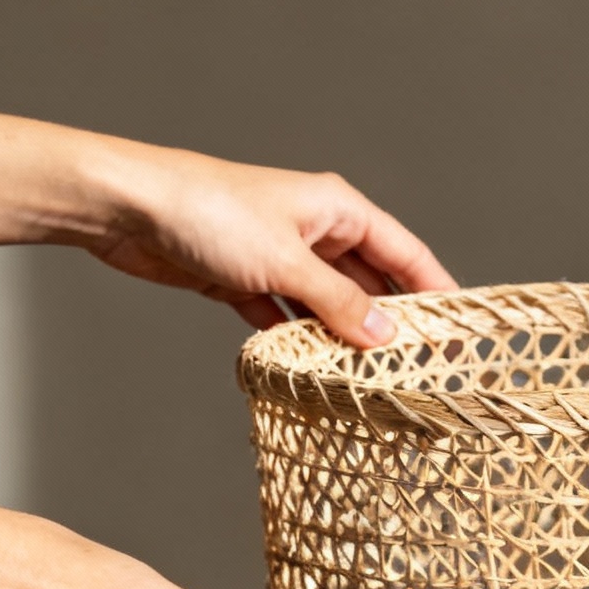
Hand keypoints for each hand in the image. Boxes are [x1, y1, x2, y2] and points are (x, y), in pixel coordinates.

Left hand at [0, 111, 455, 347]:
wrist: (129, 208)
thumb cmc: (209, 211)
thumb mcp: (286, 262)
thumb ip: (338, 303)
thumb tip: (384, 337)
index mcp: (337, 209)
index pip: (405, 252)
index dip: (435, 290)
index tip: (460, 331)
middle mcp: (313, 230)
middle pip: (367, 281)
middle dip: (389, 322)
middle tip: (418, 368)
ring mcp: (277, 255)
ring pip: (324, 304)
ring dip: (340, 338)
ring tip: (369, 380)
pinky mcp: (241, 279)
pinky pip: (282, 317)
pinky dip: (294, 341)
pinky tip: (309, 371)